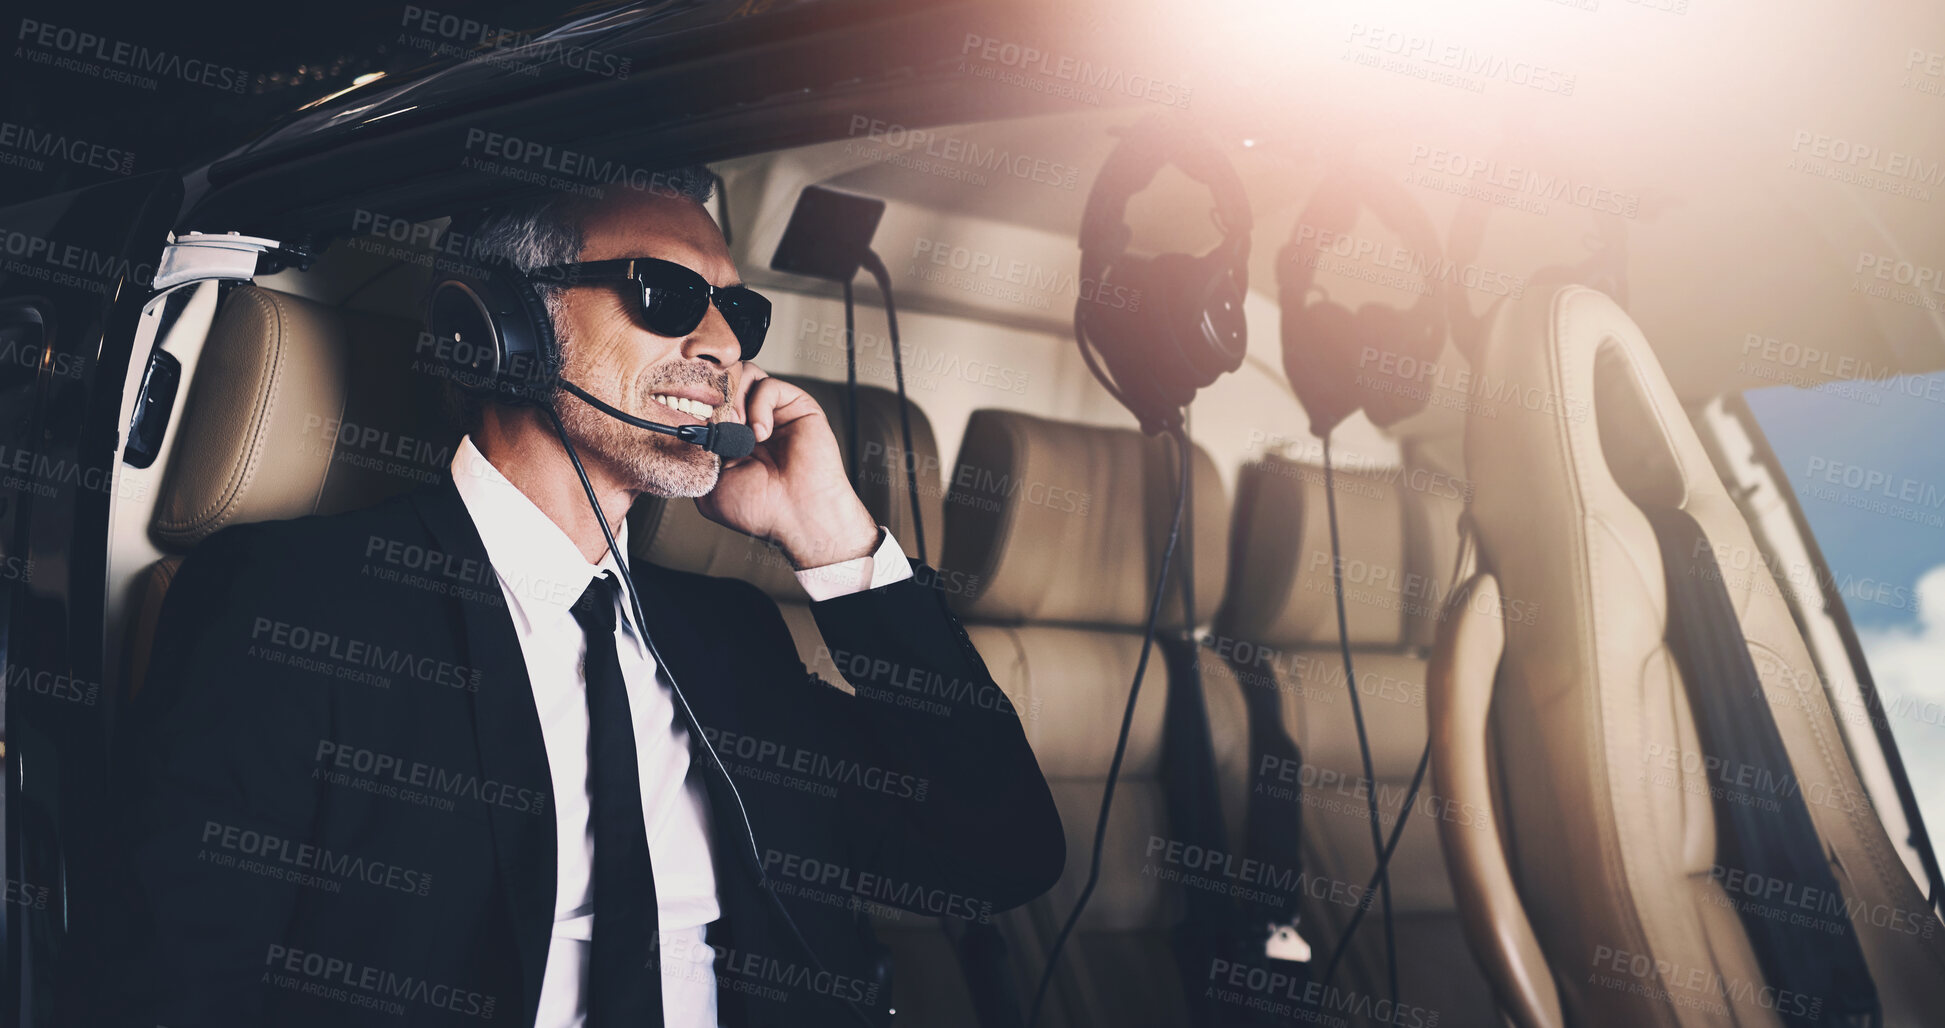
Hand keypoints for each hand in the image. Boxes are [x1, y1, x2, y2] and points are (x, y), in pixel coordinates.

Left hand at [694, 365, 879, 568]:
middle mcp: (750, 420)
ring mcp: (773, 412)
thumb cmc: (760, 509)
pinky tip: (761, 433)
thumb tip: (685, 423)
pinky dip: (759, 405)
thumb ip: (695, 454)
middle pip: (724, 382)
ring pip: (745, 375)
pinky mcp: (796, 406)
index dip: (696, 405)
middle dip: (715, 398)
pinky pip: (769, 385)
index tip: (692, 424)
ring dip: (735, 397)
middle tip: (716, 423)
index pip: (706, 401)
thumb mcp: (709, 485)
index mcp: (729, 437)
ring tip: (737, 426)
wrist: (798, 516)